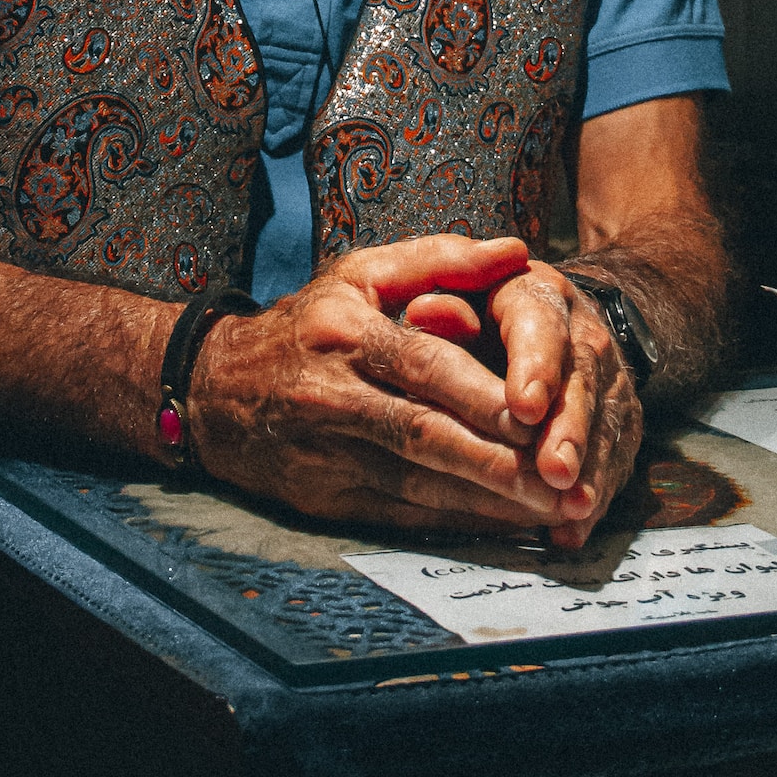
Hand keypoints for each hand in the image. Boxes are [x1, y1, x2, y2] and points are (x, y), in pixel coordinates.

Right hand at [185, 235, 572, 537]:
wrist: (214, 391)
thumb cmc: (310, 323)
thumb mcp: (361, 273)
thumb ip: (442, 259)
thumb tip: (516, 252)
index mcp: (347, 332)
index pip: (426, 366)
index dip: (483, 395)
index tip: (542, 415)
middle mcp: (334, 396)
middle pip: (427, 435)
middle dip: (500, 462)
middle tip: (562, 479)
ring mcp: (328, 455)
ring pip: (420, 485)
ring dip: (488, 501)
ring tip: (550, 507)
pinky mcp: (326, 501)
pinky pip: (404, 517)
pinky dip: (458, 524)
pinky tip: (505, 524)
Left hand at [403, 263, 641, 549]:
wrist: (556, 320)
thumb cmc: (486, 313)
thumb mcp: (462, 296)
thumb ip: (444, 306)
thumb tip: (422, 313)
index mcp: (538, 295)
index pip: (540, 325)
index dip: (535, 366)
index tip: (523, 407)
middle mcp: (584, 335)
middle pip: (581, 383)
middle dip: (569, 430)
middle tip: (555, 471)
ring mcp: (610, 381)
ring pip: (604, 426)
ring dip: (590, 470)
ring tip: (572, 508)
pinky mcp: (621, 421)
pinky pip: (615, 460)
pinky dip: (595, 497)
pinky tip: (572, 530)